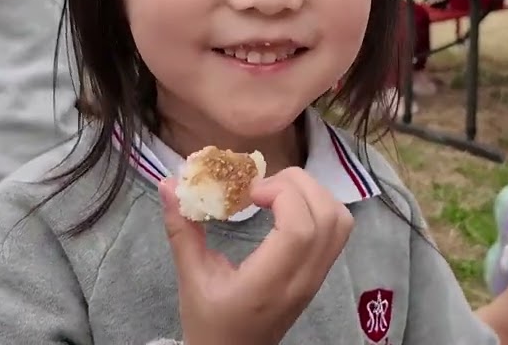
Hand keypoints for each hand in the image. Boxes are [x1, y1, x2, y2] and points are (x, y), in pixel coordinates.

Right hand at [160, 168, 353, 344]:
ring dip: (314, 194)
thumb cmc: (209, 323)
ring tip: (277, 194)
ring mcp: (317, 278)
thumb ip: (181, 230)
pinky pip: (337, 233)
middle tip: (262, 186)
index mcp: (271, 283)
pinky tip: (287, 209)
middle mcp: (304, 279)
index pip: (301, 228)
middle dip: (298, 185)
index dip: (282, 194)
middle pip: (328, 216)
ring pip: (341, 222)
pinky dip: (319, 208)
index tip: (250, 191)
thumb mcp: (191, 279)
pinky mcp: (320, 274)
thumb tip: (167, 184)